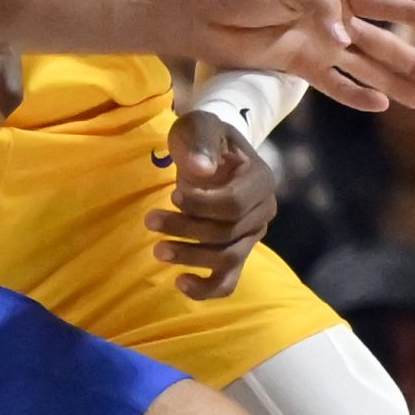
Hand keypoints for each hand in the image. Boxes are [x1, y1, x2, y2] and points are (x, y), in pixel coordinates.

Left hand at [147, 111, 278, 299]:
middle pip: (227, 233)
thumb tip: (201, 171)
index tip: (173, 195)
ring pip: (227, 259)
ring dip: (190, 257)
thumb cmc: (203, 138)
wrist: (209, 152)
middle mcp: (264, 211)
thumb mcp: (199, 126)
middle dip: (186, 229)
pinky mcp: (237, 252)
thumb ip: (201, 142)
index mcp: (261, 179)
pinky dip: (206, 289)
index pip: (235, 204)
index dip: (202, 205)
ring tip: (157, 250)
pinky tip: (180, 284)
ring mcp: (252, 235)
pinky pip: (228, 281)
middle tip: (150, 220)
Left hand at [177, 0, 414, 111]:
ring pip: (363, 67)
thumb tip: (344, 36)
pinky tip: (379, 105)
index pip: (378, 2)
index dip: (408, 12)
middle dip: (410, 59)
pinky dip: (354, 94)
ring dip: (391, 82)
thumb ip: (317, 9)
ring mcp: (316, 45)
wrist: (203, 15)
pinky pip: (334, 83)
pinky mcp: (299, 67)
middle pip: (379, 42)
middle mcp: (330, 20)